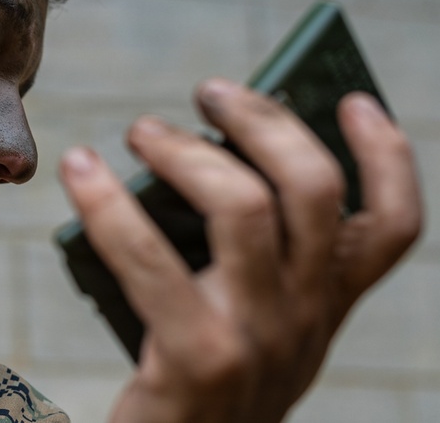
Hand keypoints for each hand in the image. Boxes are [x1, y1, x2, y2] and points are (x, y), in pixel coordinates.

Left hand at [59, 79, 421, 422]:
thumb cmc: (203, 379)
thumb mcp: (254, 322)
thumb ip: (253, 258)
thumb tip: (207, 158)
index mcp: (327, 307)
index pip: (393, 228)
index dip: (384, 155)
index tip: (350, 99)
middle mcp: (308, 320)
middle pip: (313, 189)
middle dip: (262, 121)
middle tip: (209, 92)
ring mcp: (258, 340)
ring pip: (242, 207)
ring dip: (185, 152)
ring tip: (141, 130)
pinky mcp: (197, 359)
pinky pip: (148, 258)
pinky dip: (107, 203)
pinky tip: (79, 168)